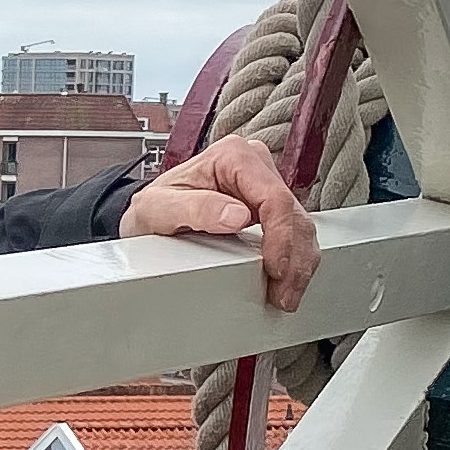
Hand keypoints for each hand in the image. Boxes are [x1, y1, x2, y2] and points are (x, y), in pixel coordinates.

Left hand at [118, 135, 318, 311]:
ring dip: (298, 263)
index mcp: (233, 156)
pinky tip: (284, 281)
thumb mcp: (159, 207)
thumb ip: (195, 208)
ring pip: (300, 226)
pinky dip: (293, 260)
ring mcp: (264, 186)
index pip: (275, 198)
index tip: (275, 268)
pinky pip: (293, 234)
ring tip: (285, 294)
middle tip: (283, 293)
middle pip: (294, 213)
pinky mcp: (269, 208)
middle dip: (294, 258)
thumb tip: (237, 216)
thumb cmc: (153, 207)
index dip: (282, 237)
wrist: (150, 216)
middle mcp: (254, 166)